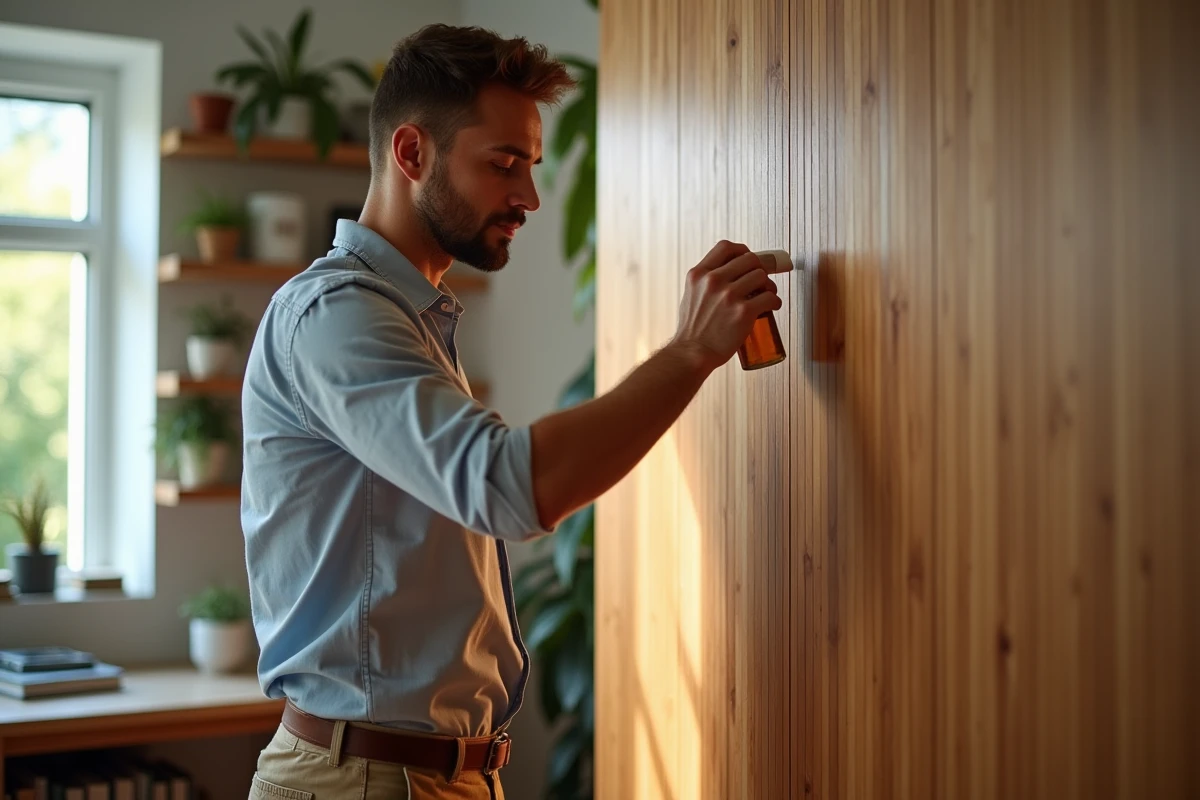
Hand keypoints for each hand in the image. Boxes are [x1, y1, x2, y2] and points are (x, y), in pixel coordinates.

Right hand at [670, 240, 781, 371]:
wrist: (692, 354)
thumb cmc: (692, 331)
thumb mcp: (690, 296)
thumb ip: (705, 283)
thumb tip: (726, 275)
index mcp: (699, 274)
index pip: (726, 247)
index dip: (743, 250)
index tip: (749, 259)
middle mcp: (713, 280)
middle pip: (750, 259)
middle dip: (760, 268)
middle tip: (762, 280)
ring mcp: (729, 295)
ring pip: (762, 276)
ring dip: (769, 285)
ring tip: (767, 295)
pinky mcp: (743, 312)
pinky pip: (770, 297)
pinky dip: (775, 301)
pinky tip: (772, 306)